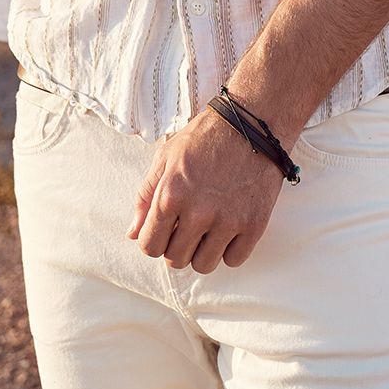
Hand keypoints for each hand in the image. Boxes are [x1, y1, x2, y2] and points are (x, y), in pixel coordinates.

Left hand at [126, 106, 288, 274]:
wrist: (252, 123)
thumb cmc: (206, 137)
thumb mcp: (166, 156)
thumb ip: (145, 196)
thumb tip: (133, 233)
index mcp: (171, 194)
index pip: (150, 246)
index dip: (153, 241)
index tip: (163, 231)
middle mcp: (198, 212)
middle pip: (176, 260)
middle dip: (177, 246)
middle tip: (186, 226)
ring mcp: (228, 220)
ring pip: (204, 265)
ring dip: (202, 251)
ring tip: (207, 227)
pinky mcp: (254, 225)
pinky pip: (234, 260)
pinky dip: (229, 248)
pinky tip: (228, 226)